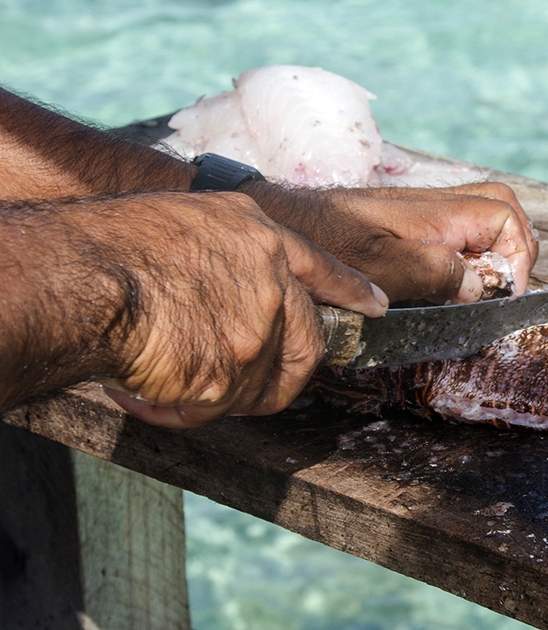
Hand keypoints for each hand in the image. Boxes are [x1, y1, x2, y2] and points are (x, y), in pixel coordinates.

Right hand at [0, 191, 386, 427]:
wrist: (89, 280)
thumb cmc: (116, 244)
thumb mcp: (191, 219)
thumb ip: (230, 249)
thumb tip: (233, 279)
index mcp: (261, 240)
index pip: (321, 268)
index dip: (350, 289)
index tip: (376, 306)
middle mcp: (272, 286)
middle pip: (306, 345)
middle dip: (285, 371)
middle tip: (241, 378)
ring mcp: (256, 334)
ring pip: (254, 385)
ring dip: (210, 390)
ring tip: (159, 371)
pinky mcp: (231, 378)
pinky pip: (211, 411)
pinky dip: (173, 408)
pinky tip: (139, 387)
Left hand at [250, 182, 538, 303]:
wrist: (279, 223)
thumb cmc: (326, 245)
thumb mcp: (384, 267)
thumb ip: (436, 272)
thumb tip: (480, 285)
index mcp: (437, 212)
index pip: (504, 216)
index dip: (518, 254)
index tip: (504, 293)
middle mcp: (434, 206)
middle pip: (500, 208)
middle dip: (515, 245)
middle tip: (503, 287)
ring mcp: (420, 214)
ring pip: (479, 218)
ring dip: (491, 250)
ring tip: (481, 289)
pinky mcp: (404, 226)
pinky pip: (454, 231)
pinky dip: (466, 253)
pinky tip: (449, 284)